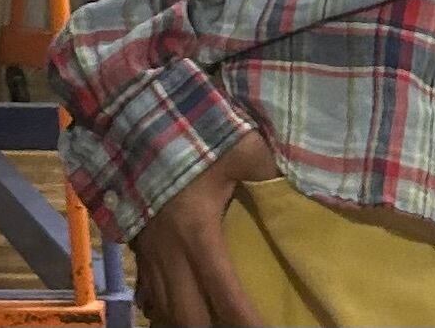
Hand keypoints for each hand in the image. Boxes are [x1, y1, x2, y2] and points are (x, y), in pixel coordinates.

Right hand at [132, 132, 279, 326]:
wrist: (137, 127)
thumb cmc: (191, 139)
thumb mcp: (239, 147)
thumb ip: (267, 167)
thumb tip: (298, 181)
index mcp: (199, 235)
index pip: (225, 294)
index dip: (245, 321)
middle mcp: (171, 255)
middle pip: (189, 317)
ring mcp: (150, 254)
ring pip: (164, 310)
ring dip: (187, 322)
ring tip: (212, 324)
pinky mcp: (138, 245)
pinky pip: (147, 293)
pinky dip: (161, 308)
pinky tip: (175, 311)